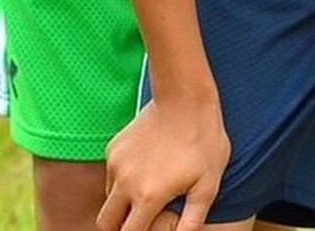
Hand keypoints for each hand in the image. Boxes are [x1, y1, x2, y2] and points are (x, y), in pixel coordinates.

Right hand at [97, 96, 228, 230]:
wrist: (185, 96)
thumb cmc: (203, 140)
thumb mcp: (208, 185)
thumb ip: (193, 220)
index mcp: (148, 196)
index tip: (149, 230)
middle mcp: (126, 182)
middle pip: (106, 223)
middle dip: (119, 228)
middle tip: (138, 223)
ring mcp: (116, 162)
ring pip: (108, 198)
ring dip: (120, 205)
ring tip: (144, 196)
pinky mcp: (114, 146)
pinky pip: (110, 175)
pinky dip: (121, 181)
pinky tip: (143, 170)